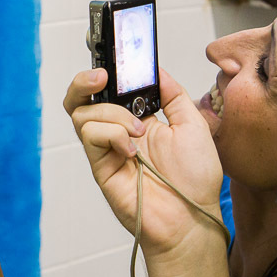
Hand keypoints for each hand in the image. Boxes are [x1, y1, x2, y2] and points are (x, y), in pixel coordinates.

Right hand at [64, 68, 223, 258]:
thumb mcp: (193, 124)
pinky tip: (131, 148)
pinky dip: (111, 133)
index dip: (108, 72)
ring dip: (111, 114)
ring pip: (82, 114)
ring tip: (139, 130)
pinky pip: (90, 136)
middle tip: (102, 76)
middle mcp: (117, 133)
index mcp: (138, 120)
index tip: (115, 58)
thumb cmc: (195, 180)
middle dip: (84, 81)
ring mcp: (107, 150)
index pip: (111, 90)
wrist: (191, 218)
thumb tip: (156, 69)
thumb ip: (173, 94)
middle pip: (81, 100)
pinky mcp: (100, 167)